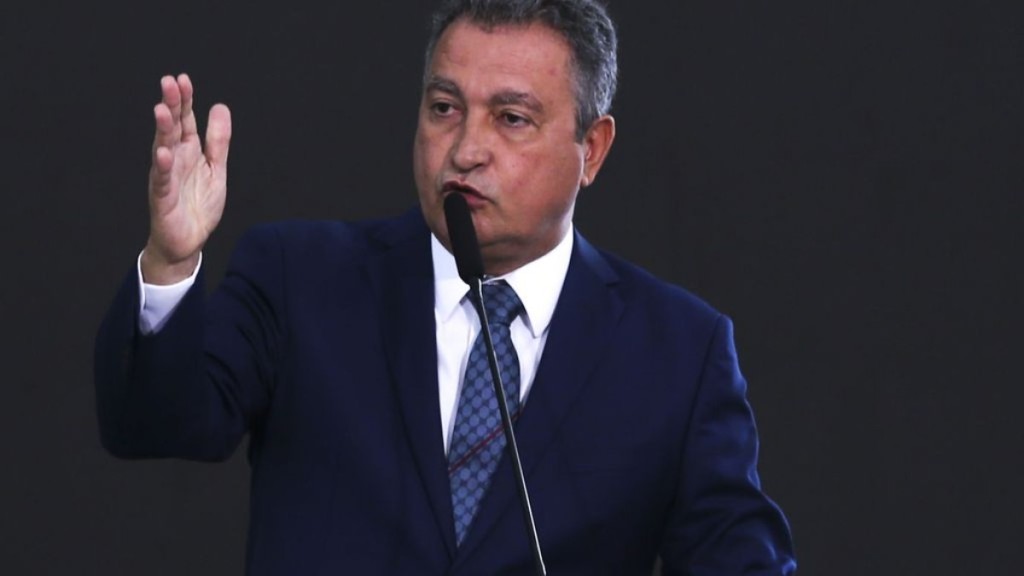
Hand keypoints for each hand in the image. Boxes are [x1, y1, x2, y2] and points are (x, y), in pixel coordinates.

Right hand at [142, 74, 231, 283]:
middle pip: (172, 128)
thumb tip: (220, 106)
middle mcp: (174, 160)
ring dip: (162, 130)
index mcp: (189, 152)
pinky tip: (163, 152)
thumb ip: (218, 141)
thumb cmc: (199, 205)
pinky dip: (163, 166)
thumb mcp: (216, 169)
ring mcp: (166, 177)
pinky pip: (163, 180)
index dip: (185, 100)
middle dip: (171, 106)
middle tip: (169, 82)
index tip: (183, 79)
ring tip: (162, 110)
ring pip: (163, 149)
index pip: (186, 120)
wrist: (188, 242)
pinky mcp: (162, 198)